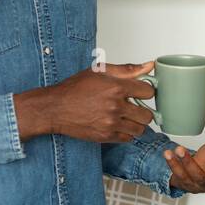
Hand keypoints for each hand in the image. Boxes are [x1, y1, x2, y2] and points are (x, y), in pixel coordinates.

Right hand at [14, 61, 155, 141]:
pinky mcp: (106, 136)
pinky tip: (118, 125)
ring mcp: (111, 123)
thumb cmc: (75, 88)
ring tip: (126, 116)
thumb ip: (127, 69)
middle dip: (143, 110)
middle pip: (147, 114)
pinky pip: (128, 139)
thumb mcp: (100, 71)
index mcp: (116, 87)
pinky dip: (126, 133)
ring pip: (140, 128)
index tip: (140, 92)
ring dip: (136, 123)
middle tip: (134, 106)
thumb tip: (149, 66)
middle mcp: (115, 106)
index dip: (146, 91)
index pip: (149, 92)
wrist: (55, 108)